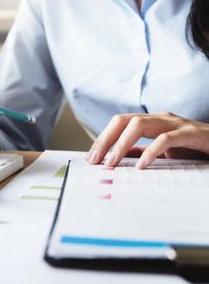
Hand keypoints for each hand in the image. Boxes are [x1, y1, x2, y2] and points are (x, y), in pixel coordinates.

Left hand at [87, 112, 208, 168]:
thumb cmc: (192, 148)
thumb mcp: (161, 152)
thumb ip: (140, 153)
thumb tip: (113, 160)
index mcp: (150, 121)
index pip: (118, 124)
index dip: (102, 139)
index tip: (91, 158)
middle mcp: (159, 118)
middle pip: (124, 120)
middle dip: (106, 139)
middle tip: (96, 160)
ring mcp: (175, 123)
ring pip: (139, 125)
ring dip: (121, 144)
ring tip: (112, 162)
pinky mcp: (190, 133)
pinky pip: (166, 138)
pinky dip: (150, 151)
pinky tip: (141, 165)